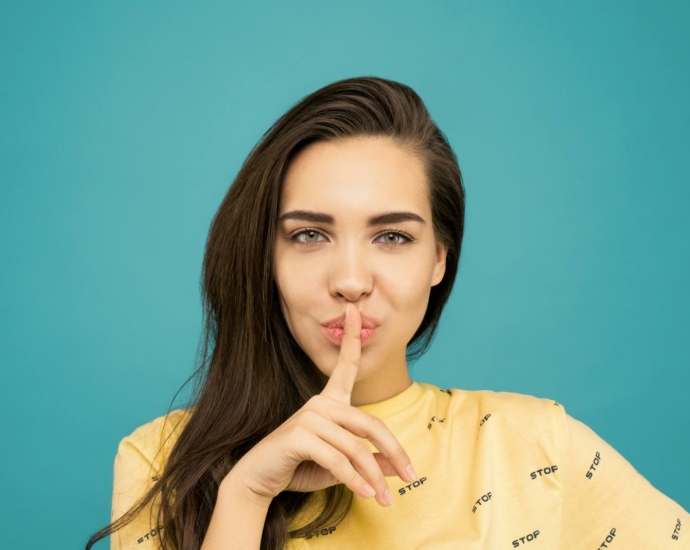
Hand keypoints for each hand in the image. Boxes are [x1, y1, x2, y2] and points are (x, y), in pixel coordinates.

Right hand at [228, 303, 416, 506]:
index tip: (355, 309)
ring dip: (374, 477)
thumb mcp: (341, 466)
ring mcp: (309, 417)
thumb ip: (368, 461)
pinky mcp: (300, 436)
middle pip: (370, 424)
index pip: (345, 366)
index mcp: (329, 402)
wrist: (260, 481)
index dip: (351, 337)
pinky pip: (338, 460)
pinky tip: (365, 494)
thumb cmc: (300, 468)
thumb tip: (399, 466)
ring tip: (386, 498)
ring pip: (356, 448)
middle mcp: (320, 404)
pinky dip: (355, 480)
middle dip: (395, 450)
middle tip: (411, 474)